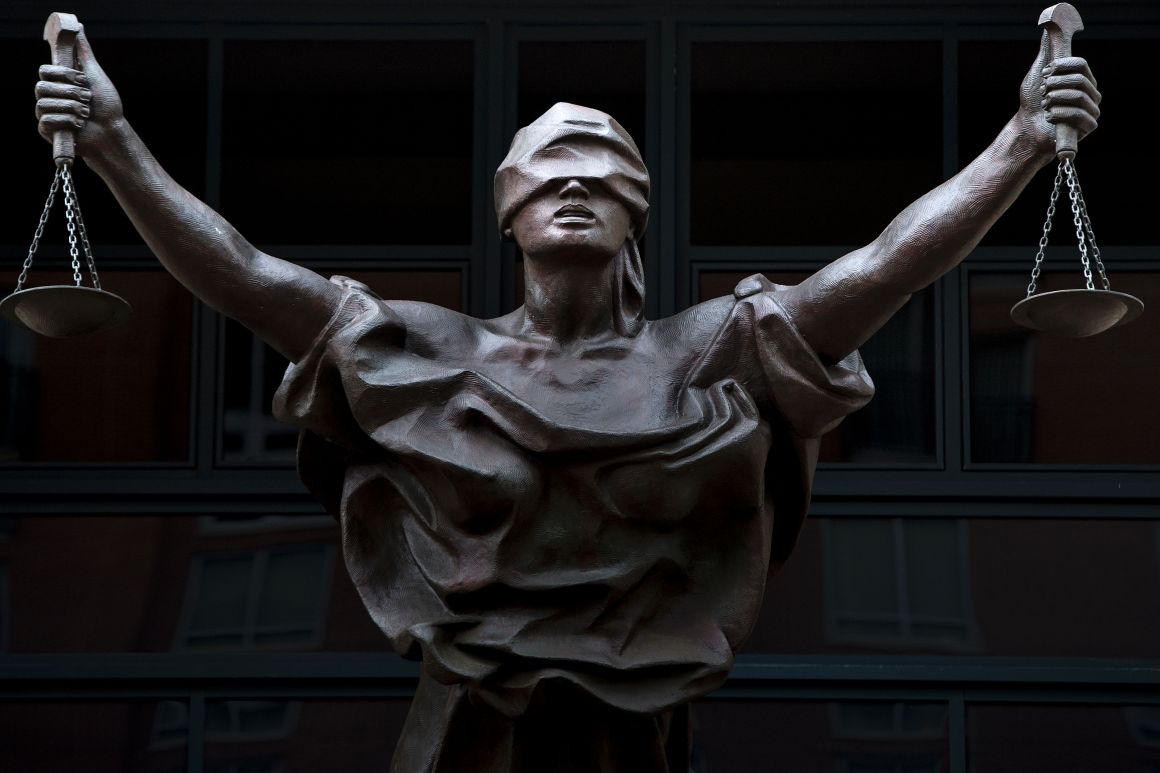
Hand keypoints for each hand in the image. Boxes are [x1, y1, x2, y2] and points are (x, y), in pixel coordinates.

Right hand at [35, 29, 124, 157]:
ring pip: (43, 104)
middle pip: (41, 87)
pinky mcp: (47, 130)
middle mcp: (49, 96)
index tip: (82, 80)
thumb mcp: (95, 74)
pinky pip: (46, 120)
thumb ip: (83, 52)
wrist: (111, 131)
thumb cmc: (106, 105)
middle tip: (87, 98)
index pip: (45, 71)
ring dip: (70, 107)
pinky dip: (67, 121)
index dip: (63, 75)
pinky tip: (78, 124)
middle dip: (69, 93)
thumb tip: (77, 27)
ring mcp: (46, 113)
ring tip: (85, 113)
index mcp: (58, 82)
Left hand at [1016, 32, 1100, 156]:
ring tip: (1045, 105)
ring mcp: (1092, 110)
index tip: (1045, 73)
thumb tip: (1048, 30)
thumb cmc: (1033, 102)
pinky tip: (1049, 117)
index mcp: (1083, 78)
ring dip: (1055, 100)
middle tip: (1043, 92)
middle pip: (1079, 80)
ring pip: (1078, 96)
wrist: (1027, 128)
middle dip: (1055, 85)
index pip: (1081, 64)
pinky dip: (1059, 114)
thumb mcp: (1038, 74)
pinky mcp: (1089, 127)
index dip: (1062, 67)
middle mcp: (1092, 93)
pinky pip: (1078, 115)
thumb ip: (1046, 54)